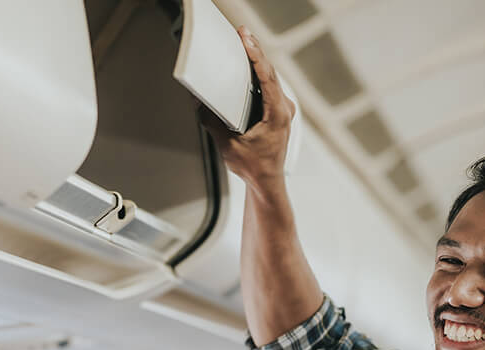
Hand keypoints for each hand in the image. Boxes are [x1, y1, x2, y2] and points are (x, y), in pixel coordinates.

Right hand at [199, 26, 295, 189]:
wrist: (266, 182)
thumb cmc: (254, 168)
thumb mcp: (228, 145)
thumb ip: (213, 122)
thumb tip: (200, 104)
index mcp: (278, 114)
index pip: (267, 78)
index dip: (256, 56)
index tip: (246, 40)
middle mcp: (284, 110)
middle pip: (270, 72)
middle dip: (255, 51)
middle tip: (242, 33)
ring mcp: (283, 110)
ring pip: (271, 78)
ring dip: (258, 61)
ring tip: (245, 43)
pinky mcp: (279, 113)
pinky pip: (270, 87)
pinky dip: (259, 74)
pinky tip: (250, 64)